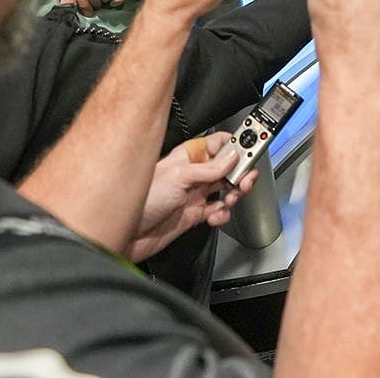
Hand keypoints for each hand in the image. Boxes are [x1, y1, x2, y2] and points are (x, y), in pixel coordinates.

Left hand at [126, 132, 255, 262]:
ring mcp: (194, 194)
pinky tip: (216, 215)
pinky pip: (218, 211)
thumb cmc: (141, 199)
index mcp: (188, 157)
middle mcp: (192, 174)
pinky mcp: (194, 215)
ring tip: (231, 198)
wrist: (125, 235)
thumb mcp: (179, 177)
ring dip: (233, 194)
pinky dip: (222, 214)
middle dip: (240, 172)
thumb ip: (209, 168)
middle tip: (246, 179)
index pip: (219, 143)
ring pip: (226, 189)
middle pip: (227, 167)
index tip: (254, 146)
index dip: (237, 143)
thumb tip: (233, 156)